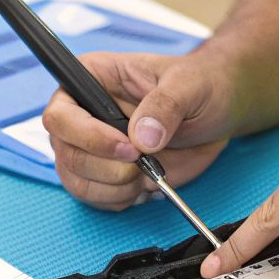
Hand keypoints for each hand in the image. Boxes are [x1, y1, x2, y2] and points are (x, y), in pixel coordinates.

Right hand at [41, 50, 238, 209]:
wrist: (218, 110)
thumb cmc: (201, 84)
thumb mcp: (189, 85)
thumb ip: (165, 105)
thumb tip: (142, 138)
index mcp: (92, 79)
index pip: (60, 114)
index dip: (88, 137)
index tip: (129, 147)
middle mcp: (83, 114)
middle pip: (66, 154)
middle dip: (107, 168)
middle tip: (145, 163)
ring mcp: (91, 146)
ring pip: (77, 181)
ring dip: (115, 188)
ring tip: (149, 173)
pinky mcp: (105, 172)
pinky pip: (95, 198)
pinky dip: (121, 199)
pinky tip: (147, 184)